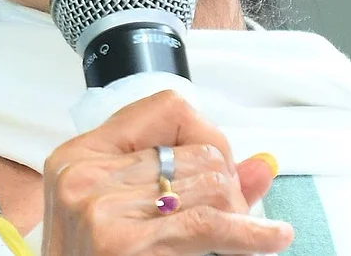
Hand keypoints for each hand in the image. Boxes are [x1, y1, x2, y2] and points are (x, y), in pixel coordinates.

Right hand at [41, 90, 292, 255]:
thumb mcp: (126, 214)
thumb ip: (190, 183)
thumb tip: (263, 166)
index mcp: (77, 155)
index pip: (167, 109)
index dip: (205, 136)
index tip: (217, 168)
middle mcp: (84, 175)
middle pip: (198, 151)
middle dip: (226, 185)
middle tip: (225, 220)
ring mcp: (100, 209)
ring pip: (213, 186)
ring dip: (233, 215)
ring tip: (226, 238)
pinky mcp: (123, 245)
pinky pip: (209, 226)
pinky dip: (250, 235)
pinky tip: (273, 238)